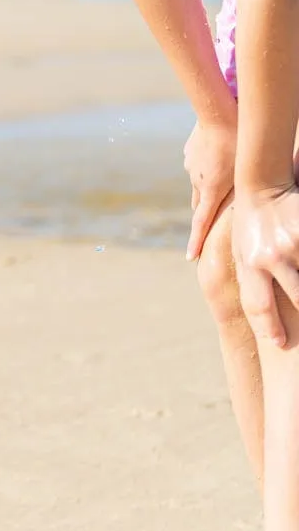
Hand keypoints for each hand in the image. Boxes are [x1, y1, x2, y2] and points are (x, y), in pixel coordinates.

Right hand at [184, 118, 237, 260]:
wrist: (218, 112)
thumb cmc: (240, 143)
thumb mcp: (246, 172)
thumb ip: (243, 194)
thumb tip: (245, 211)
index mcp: (210, 189)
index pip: (201, 223)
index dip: (196, 242)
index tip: (191, 258)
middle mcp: (197, 180)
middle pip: (201, 203)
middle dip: (206, 212)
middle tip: (212, 219)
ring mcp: (191, 165)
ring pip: (201, 183)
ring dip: (210, 185)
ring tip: (224, 175)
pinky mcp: (190, 152)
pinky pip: (199, 165)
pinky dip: (207, 167)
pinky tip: (218, 155)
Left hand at [233, 186, 298, 347]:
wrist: (261, 186)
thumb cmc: (249, 224)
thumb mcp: (238, 249)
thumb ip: (248, 278)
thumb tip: (246, 308)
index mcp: (250, 263)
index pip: (258, 304)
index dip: (269, 327)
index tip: (279, 344)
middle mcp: (270, 256)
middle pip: (295, 296)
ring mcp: (292, 244)